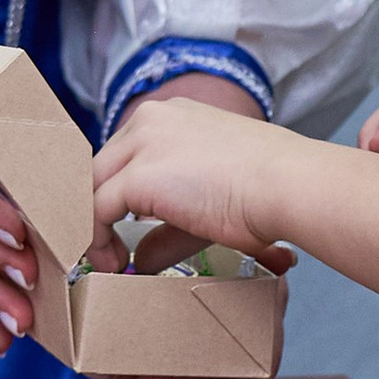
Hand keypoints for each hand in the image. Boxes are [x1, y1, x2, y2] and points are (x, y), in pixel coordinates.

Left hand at [92, 78, 291, 378]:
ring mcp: (143, 143)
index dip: (114, 193)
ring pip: (90, 186)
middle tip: (102, 249)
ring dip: (89, 225)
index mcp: (173, 114)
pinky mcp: (138, 175)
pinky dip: (92, 239)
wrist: (289, 185)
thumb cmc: (268, 193)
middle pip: (100, 166)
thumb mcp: (208, 206)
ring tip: (102, 262)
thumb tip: (141, 260)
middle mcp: (152, 117)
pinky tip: (105, 264)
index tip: (116, 228)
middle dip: (95, 208)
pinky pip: (94, 209)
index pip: (124, 151)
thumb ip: (168, 229)